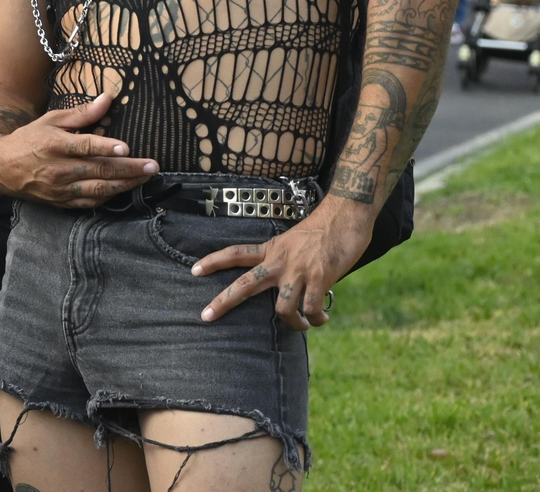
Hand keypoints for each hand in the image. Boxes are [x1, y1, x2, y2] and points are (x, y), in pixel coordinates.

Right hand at [0, 94, 156, 206]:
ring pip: (98, 189)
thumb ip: (81, 113)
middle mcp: (58, 169)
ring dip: (125, 185)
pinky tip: (124, 189)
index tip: (126, 147)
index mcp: (55, 145)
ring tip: (145, 178)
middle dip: (129, 169)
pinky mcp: (62, 202)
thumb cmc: (29, 139)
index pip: (84, 146)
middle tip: (152, 166)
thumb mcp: (51, 120)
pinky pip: (91, 201)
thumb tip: (107, 99)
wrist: (2, 168)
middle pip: (99, 170)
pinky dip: (109, 196)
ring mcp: (61, 188)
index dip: (105, 147)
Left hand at [193, 198, 374, 329]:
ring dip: (293, 323)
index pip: (236, 253)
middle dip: (223, 301)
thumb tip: (288, 283)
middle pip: (245, 285)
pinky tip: (323, 318)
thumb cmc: (324, 227)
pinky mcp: (320, 278)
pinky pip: (312, 309)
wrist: (345, 213)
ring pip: (282, 308)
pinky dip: (318, 318)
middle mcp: (280, 261)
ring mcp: (298, 271)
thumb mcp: (295, 240)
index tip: (194, 270)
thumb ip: (286, 261)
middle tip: (205, 316)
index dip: (214, 261)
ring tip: (303, 325)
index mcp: (272, 249)